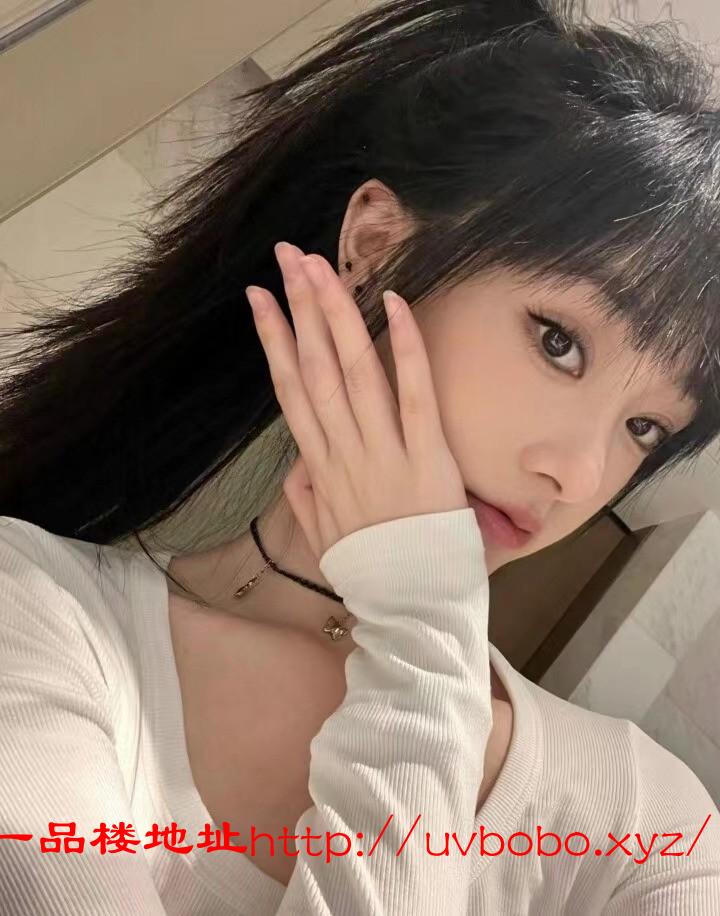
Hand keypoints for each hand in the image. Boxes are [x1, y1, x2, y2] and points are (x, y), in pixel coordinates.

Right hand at [245, 242, 467, 560]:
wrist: (413, 615)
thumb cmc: (373, 576)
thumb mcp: (326, 541)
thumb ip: (306, 499)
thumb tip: (295, 465)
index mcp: (321, 470)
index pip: (291, 392)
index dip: (273, 341)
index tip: (258, 299)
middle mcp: (345, 453)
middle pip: (317, 369)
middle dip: (299, 309)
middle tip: (286, 256)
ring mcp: (386, 453)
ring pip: (355, 373)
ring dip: (337, 315)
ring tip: (320, 267)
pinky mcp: (429, 458)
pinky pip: (416, 395)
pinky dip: (406, 348)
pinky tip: (394, 303)